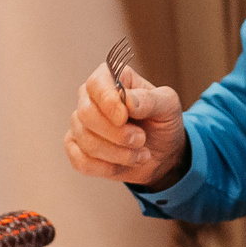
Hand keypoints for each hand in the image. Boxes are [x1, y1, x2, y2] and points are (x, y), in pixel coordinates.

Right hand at [64, 58, 187, 186]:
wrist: (162, 153)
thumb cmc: (162, 122)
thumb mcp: (168, 106)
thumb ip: (150, 100)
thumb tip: (127, 101)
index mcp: (111, 78)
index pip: (96, 83)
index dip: (107, 101)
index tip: (124, 117)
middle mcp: (90, 98)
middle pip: (86, 113)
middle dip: (116, 133)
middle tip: (140, 138)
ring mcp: (80, 124)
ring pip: (86, 140)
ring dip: (118, 153)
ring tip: (140, 152)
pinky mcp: (77, 148)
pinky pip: (81, 161)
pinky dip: (106, 167)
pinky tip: (122, 164)